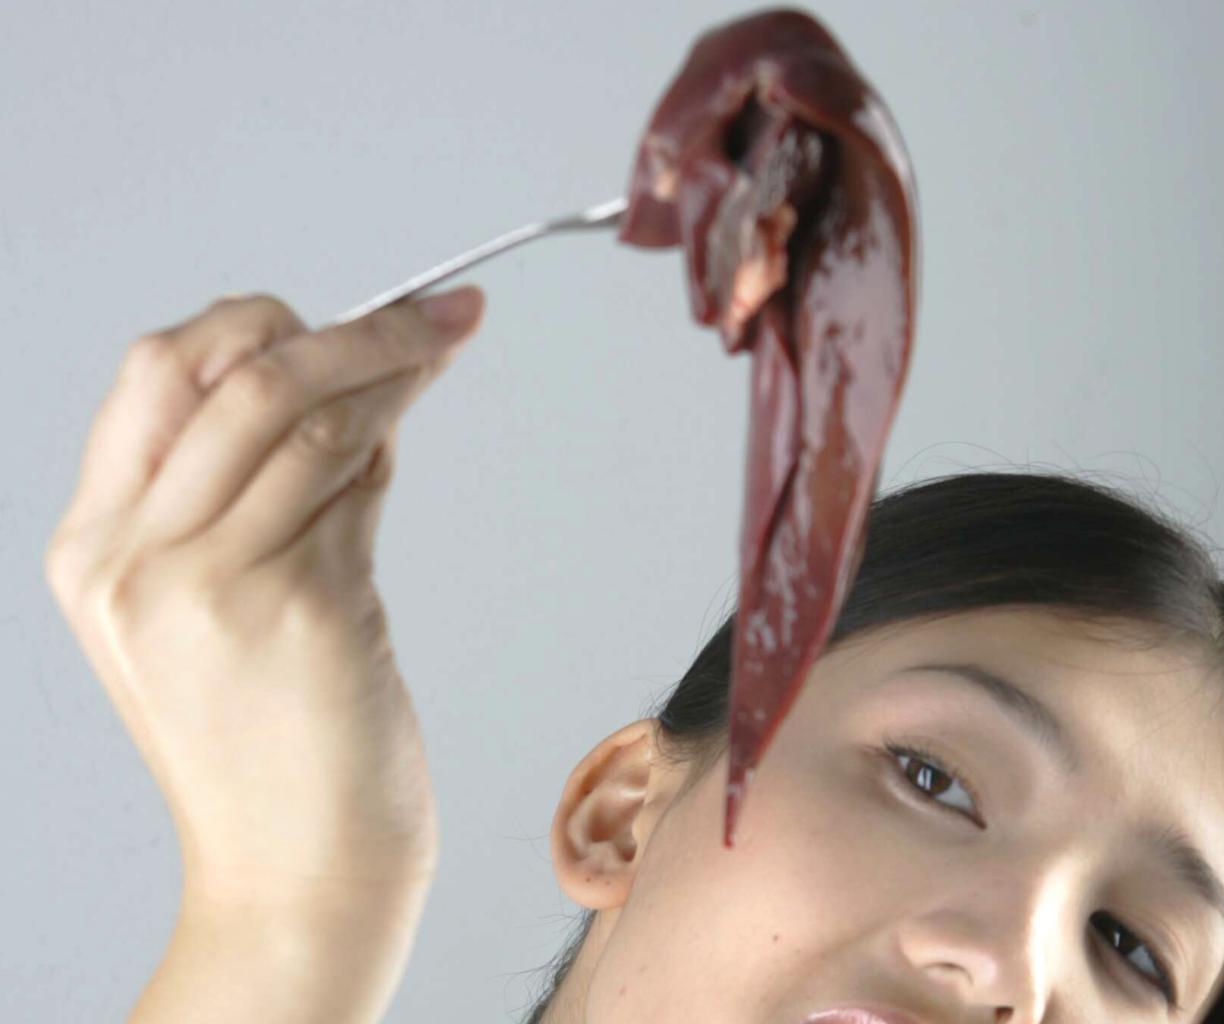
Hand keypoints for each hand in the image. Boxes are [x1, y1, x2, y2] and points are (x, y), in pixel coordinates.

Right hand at [43, 286, 484, 899]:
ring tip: (442, 347)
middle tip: (430, 313)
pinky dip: (387, 444)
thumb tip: (351, 382)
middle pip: (233, 373)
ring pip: (302, 413)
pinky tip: (403, 443)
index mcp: (93, 550)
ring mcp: (205, 582)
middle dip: (344, 327)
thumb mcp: (227, 605)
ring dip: (389, 366)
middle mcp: (133, 559)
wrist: (298, 868)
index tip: (335, 312)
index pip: (155, 376)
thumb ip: (266, 490)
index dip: (251, 322)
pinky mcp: (293, 605)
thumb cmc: (274, 740)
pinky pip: (351, 481)